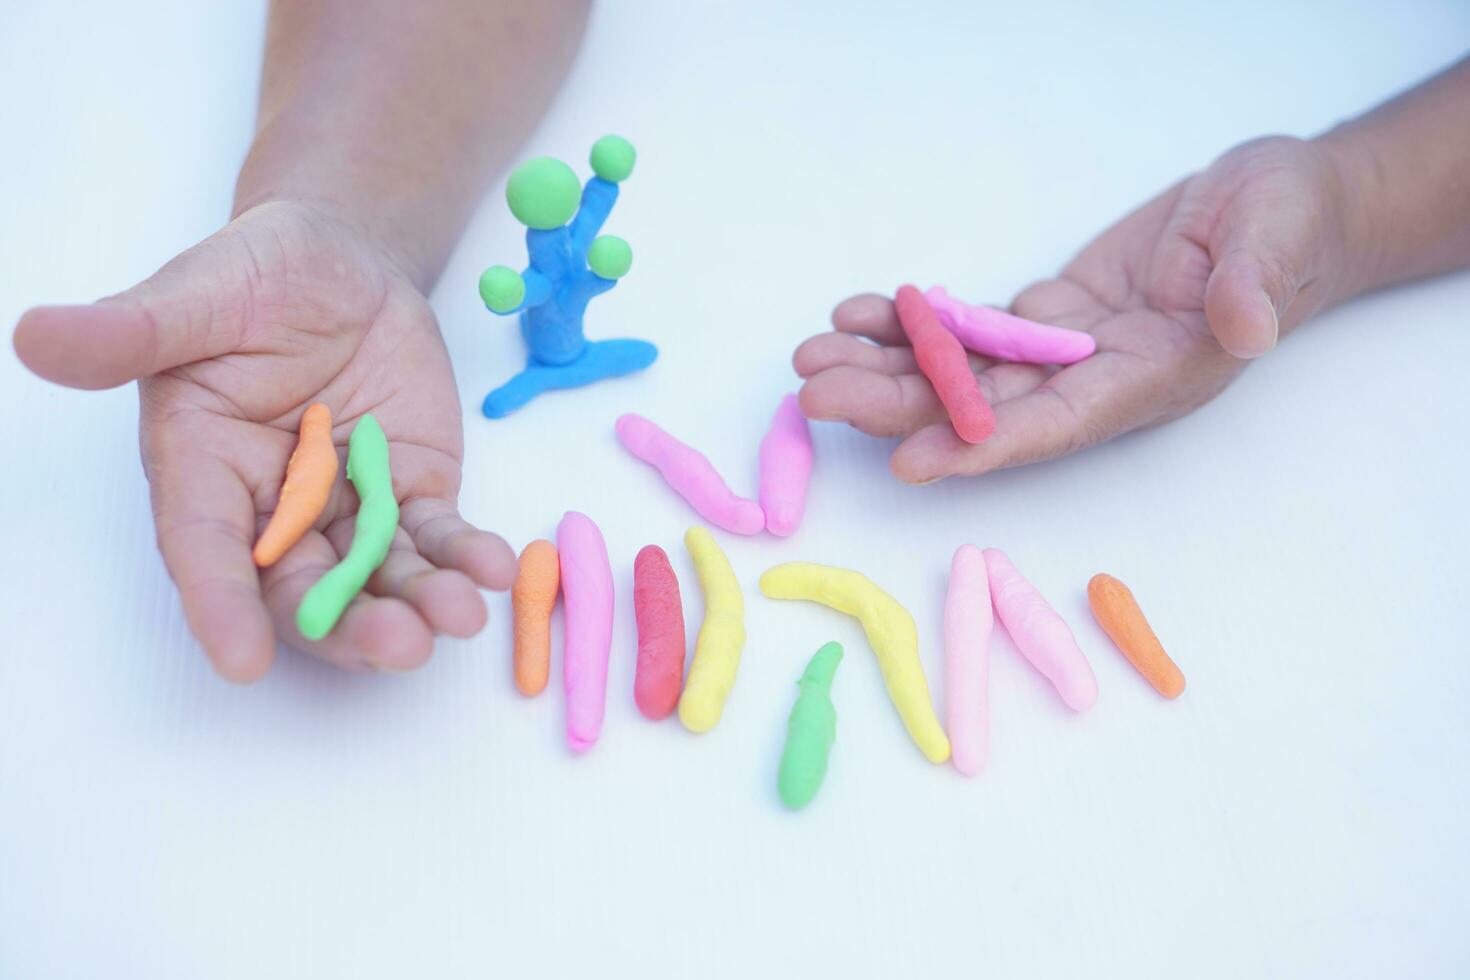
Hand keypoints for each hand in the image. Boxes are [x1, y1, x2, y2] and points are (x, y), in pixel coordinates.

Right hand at [13, 200, 515, 679]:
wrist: (344, 264)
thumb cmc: (257, 275)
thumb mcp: (198, 293)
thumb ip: (133, 330)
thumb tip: (35, 337)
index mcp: (202, 466)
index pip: (204, 546)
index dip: (218, 605)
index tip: (239, 663)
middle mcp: (271, 505)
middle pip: (301, 585)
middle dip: (347, 622)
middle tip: (398, 646)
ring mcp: (347, 505)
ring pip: (376, 574)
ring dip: (417, 602)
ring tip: (459, 617)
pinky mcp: (409, 491)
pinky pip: (436, 534)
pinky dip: (463, 555)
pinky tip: (494, 567)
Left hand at [795, 136, 1359, 482]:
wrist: (1277, 207)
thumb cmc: (1291, 224)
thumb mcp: (1279, 240)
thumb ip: (1255, 285)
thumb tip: (1244, 326)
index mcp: (1150, 380)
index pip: (1056, 425)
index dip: (983, 445)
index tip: (912, 461)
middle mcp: (1096, 382)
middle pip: (983, 407)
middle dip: (898, 406)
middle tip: (817, 397)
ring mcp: (1066, 352)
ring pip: (962, 374)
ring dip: (885, 370)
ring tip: (811, 359)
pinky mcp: (1049, 318)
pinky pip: (970, 330)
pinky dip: (914, 325)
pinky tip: (859, 315)